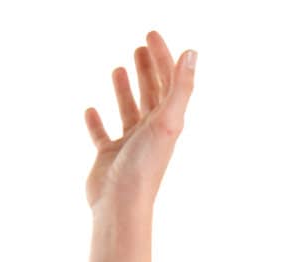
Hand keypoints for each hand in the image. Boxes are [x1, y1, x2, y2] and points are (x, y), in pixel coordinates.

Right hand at [83, 30, 196, 213]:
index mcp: (166, 125)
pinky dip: (96, 122)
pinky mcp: (108, 158)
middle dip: (147, 70)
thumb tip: (192, 53)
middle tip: (140, 46)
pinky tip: (90, 110)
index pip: (168, 84)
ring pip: (128, 111)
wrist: (122, 205)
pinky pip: (102, 135)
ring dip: (125, 90)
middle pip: (151, 95)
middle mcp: (150, 134)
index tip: (150, 34)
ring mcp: (129, 146)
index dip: (163, 58)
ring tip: (118, 70)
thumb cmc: (145, 166)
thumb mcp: (167, 121)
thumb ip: (181, 88)